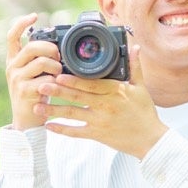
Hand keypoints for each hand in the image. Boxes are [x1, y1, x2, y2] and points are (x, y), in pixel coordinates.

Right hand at [5, 13, 62, 129]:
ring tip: (58, 74)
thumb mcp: (33, 74)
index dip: (22, 24)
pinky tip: (56, 87)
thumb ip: (39, 60)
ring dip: (56, 67)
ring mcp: (16, 79)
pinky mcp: (24, 91)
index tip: (34, 16)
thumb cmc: (35, 95)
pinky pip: (46, 80)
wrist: (27, 120)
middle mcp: (12, 67)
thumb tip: (58, 47)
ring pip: (41, 62)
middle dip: (51, 49)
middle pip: (32, 47)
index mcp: (13, 60)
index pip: (12, 36)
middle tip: (58, 56)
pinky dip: (55, 83)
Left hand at [36, 45, 166, 158]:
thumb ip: (134, 67)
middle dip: (58, 91)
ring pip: (73, 115)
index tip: (59, 74)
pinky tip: (48, 125)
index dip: (74, 80)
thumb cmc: (144, 112)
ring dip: (54, 110)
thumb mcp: (141, 88)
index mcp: (115, 92)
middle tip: (41, 84)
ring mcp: (99, 122)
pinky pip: (76, 132)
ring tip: (37, 105)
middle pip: (78, 97)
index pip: (91, 84)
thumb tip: (135, 47)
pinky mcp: (97, 135)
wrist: (150, 140)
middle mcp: (105, 107)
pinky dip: (62, 129)